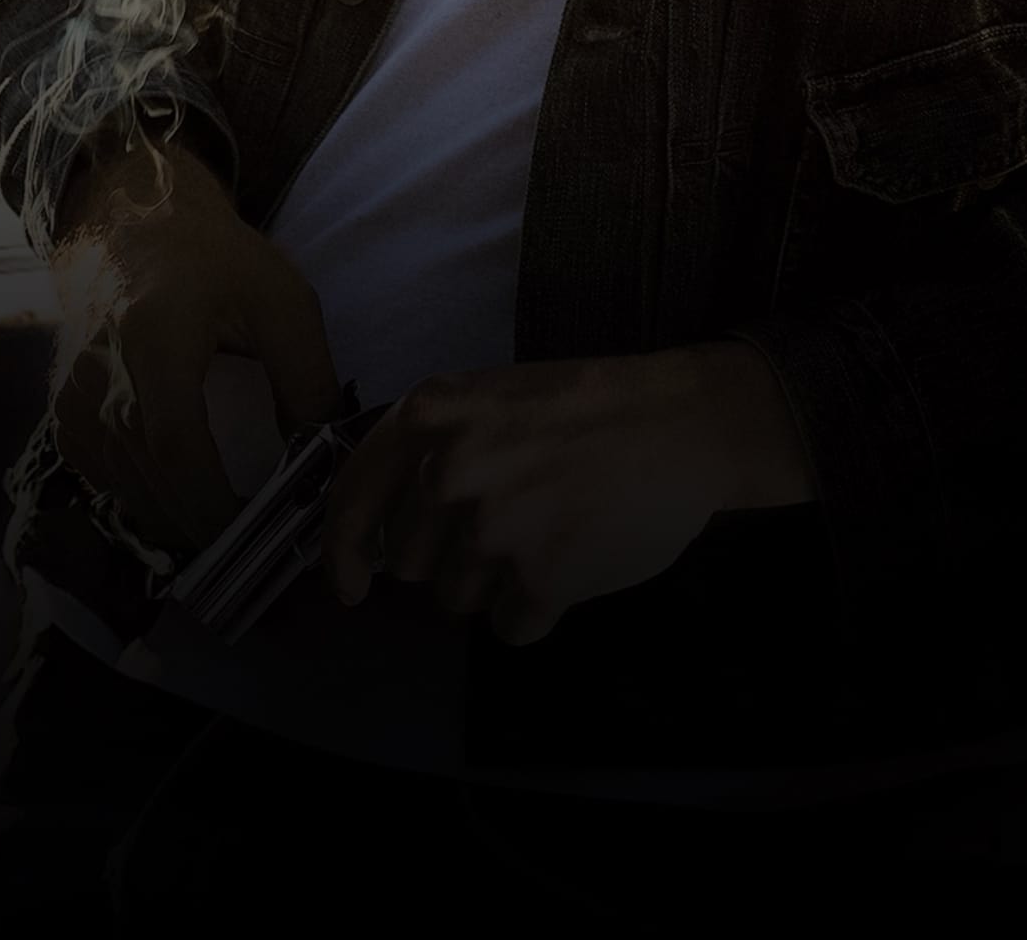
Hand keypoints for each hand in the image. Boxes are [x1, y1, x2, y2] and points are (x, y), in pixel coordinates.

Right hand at [48, 134, 343, 556]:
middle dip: (207, 525)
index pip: (175, 445)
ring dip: (181, 519)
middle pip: (150, 482)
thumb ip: (306, 377)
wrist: (132, 228)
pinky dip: (150, 500)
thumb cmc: (215, 262)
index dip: (212, 504)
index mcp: (154, 341)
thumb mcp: (282, 300)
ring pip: (129, 492)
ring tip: (236, 524)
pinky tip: (190, 495)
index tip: (256, 534)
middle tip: (262, 544)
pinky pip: (109, 482)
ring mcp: (72, 404)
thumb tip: (323, 457)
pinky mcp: (65, 420)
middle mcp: (99, 379)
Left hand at [321, 341, 812, 643]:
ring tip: (549, 532)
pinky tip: (573, 561)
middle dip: (448, 556)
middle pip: (407, 562)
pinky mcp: (538, 581)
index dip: (343, 552)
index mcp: (431, 416)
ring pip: (456, 600)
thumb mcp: (494, 397)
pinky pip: (508, 628)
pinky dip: (537, 607)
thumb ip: (436, 448)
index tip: (351, 587)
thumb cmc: (590, 407)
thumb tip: (387, 529)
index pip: (352, 498)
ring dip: (496, 582)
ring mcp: (492, 530)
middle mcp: (449, 472)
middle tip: (510, 520)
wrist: (683, 424)